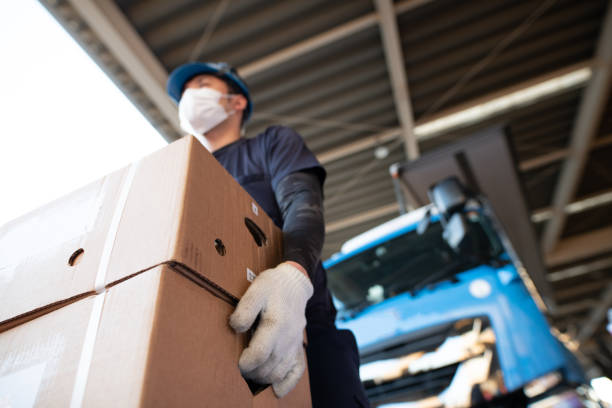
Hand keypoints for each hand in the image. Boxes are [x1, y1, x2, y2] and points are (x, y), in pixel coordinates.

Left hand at [229, 262, 312, 396]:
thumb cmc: (272, 286)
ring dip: (264, 378)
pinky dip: (287, 383)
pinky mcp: (299, 347)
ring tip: (251, 374)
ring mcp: (295, 343)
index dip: (246, 363)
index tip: (237, 362)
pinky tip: (276, 390)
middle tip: (240, 369)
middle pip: (270, 366)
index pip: (261, 353)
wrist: (294, 284)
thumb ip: (245, 309)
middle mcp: (288, 337)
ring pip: (280, 371)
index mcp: (276, 323)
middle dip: (252, 373)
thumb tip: (235, 327)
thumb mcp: (256, 289)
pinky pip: (298, 370)